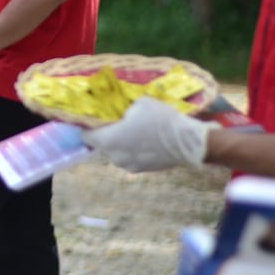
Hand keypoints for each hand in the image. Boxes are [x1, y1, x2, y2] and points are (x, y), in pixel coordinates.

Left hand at [81, 96, 210, 171]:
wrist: (188, 141)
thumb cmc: (160, 119)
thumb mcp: (137, 104)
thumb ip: (120, 110)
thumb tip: (116, 112)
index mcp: (109, 140)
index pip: (86, 135)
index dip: (88, 126)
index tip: (93, 120)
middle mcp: (115, 156)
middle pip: (101, 144)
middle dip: (106, 134)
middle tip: (116, 123)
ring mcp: (128, 165)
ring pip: (115, 153)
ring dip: (119, 144)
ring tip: (131, 132)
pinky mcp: (141, 170)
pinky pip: (129, 158)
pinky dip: (131, 151)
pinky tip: (142, 141)